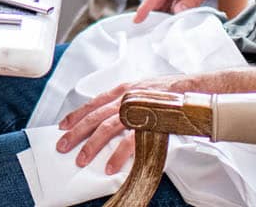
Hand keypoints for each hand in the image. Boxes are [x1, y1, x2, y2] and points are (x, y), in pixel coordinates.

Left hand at [56, 74, 186, 172]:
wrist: (191, 90)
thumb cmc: (168, 94)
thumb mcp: (141, 91)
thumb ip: (125, 101)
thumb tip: (110, 116)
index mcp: (123, 90)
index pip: (94, 102)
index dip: (76, 114)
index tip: (63, 125)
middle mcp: (126, 98)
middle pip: (95, 115)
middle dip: (76, 132)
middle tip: (63, 145)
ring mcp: (136, 110)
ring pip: (107, 127)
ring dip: (92, 145)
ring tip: (82, 159)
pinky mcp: (149, 123)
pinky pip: (129, 141)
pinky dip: (118, 155)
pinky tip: (110, 165)